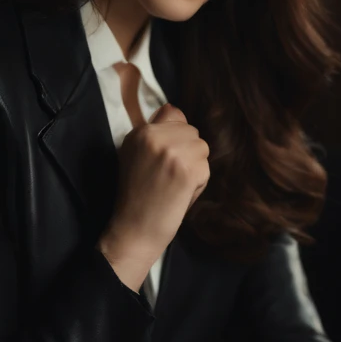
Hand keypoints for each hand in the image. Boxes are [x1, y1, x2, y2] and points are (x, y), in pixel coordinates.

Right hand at [97, 103, 209, 289]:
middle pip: (191, 132)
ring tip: (175, 184)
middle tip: (169, 176)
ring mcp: (173, 151)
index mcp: (139, 132)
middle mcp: (155, 137)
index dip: (176, 135)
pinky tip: (180, 194)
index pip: (173, 113)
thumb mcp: (134, 155)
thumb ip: (154, 135)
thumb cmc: (136, 196)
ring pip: (202, 148)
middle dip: (187, 152)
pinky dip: (199, 183)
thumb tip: (176, 112)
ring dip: (195, 167)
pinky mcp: (188, 169)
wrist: (135, 229)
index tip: (166, 157)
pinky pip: (206, 168)